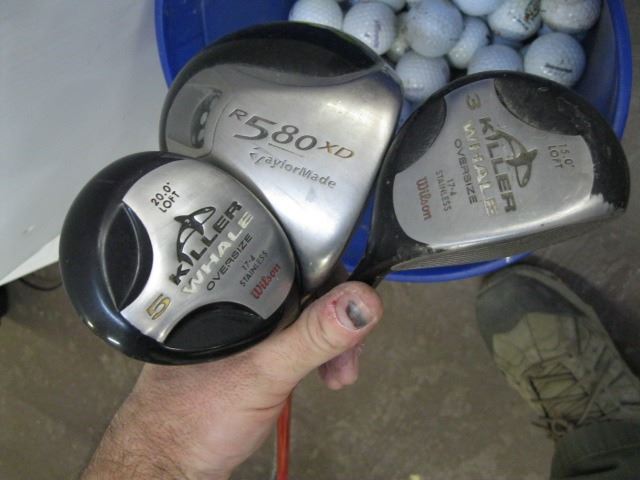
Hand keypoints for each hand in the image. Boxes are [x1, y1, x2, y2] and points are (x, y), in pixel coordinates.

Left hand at [82, 282, 382, 478]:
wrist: (168, 464)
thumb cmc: (193, 420)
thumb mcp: (264, 374)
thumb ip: (312, 338)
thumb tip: (359, 302)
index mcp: (227, 291)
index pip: (291, 263)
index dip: (331, 282)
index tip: (355, 311)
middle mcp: (232, 303)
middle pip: (302, 292)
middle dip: (335, 322)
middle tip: (349, 356)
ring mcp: (242, 330)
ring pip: (300, 318)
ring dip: (328, 343)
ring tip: (338, 375)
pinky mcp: (248, 353)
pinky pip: (291, 341)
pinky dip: (312, 356)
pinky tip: (320, 375)